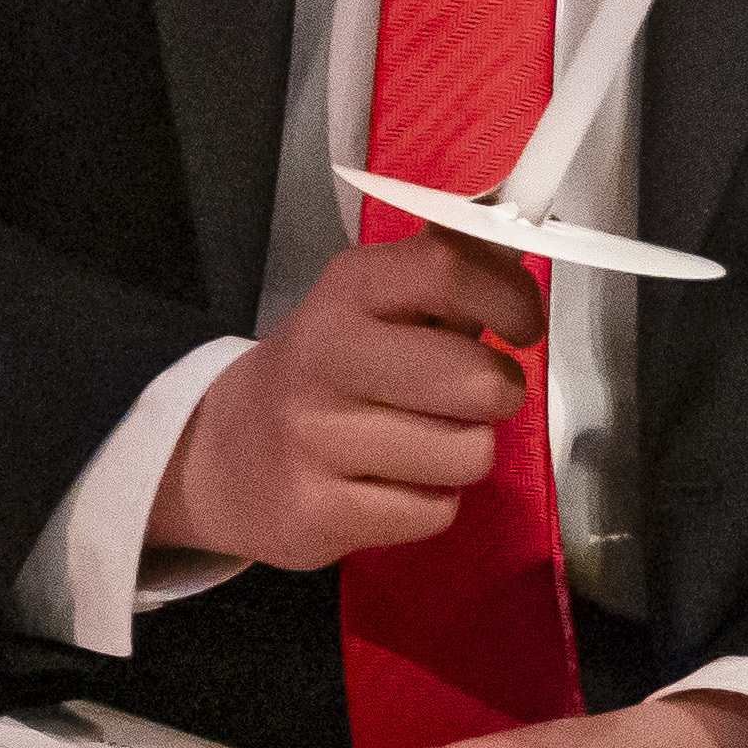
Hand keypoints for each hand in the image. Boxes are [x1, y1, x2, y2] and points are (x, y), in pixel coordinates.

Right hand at [149, 229, 543, 569]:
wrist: (225, 452)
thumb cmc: (331, 369)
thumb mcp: (374, 302)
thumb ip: (448, 273)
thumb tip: (518, 235)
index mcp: (349, 288)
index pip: (451, 271)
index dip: (512, 299)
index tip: (522, 326)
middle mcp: (326, 355)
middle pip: (476, 378)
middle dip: (500, 392)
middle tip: (477, 396)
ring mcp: (314, 437)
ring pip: (468, 453)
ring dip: (465, 453)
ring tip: (428, 442)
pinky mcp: (315, 511)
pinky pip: (434, 511)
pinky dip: (431, 503)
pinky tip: (393, 484)